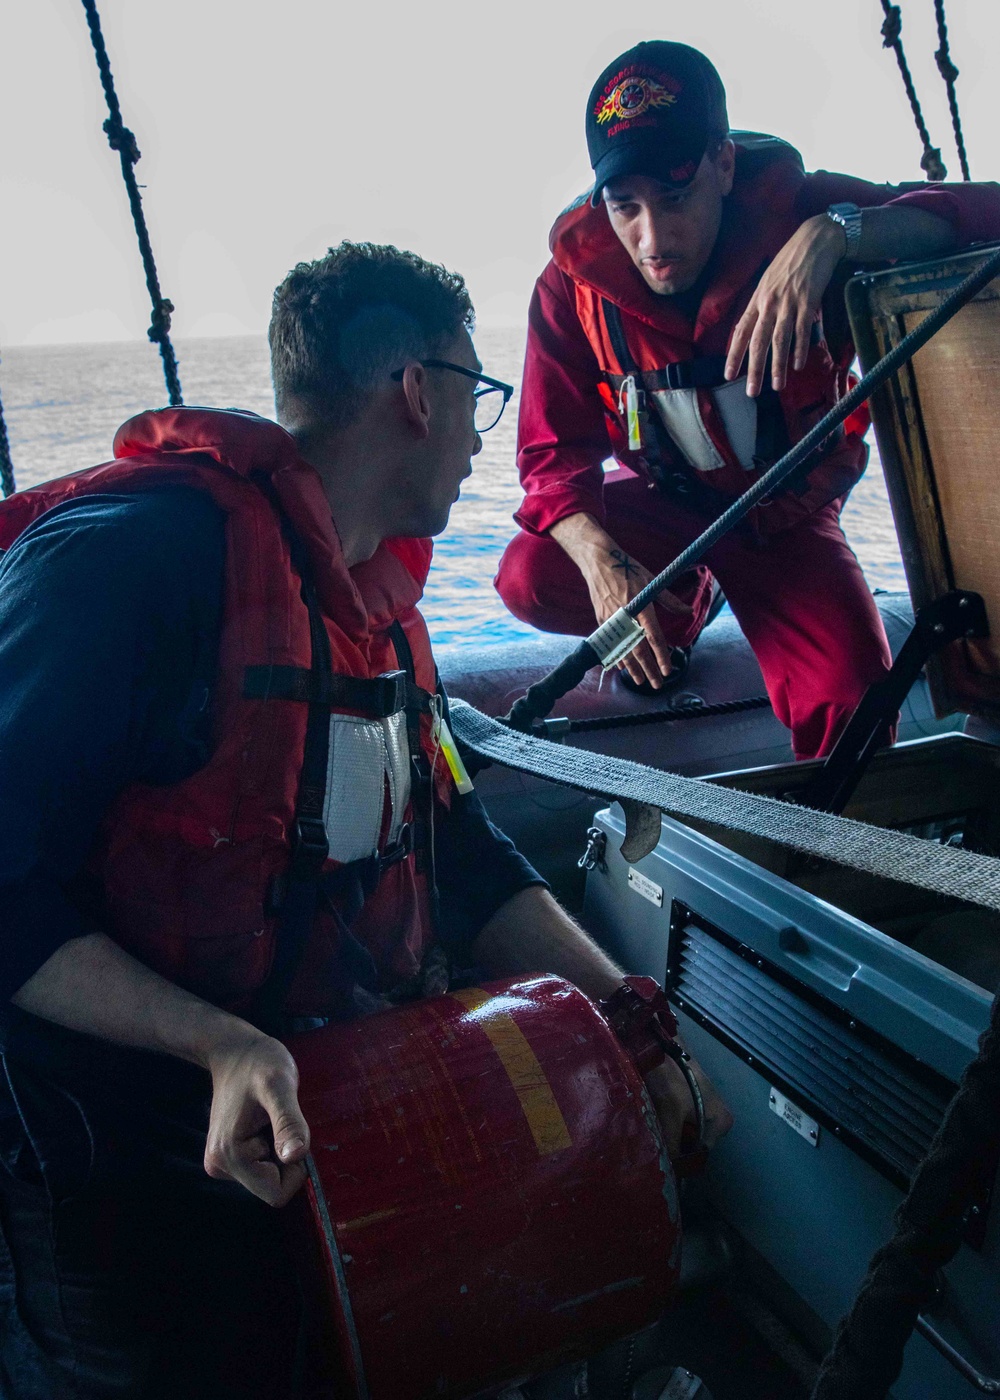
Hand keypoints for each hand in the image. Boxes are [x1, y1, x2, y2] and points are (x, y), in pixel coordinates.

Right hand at [204, 1029, 310, 1206]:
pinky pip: (261, 1167)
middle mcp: (219, 1165)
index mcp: (229, 1154)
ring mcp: (221, 1162)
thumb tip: (295, 1157)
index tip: (290, 1132)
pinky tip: (264, 1121)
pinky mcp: (228, 1156)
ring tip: (270, 1117)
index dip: (294, 1168)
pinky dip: (271, 1147)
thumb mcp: (280, 1085)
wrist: (236, 1051)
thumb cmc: (259, 1062)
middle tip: (279, 1119)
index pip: (276, 1193)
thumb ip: (288, 1122)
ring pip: (267, 1177)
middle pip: (271, 1186)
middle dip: (285, 1157)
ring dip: (278, 1151)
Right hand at [549, 514, 690, 688]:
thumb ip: (669, 600)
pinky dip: (617, 656)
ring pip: (623, 649)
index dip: (662, 655)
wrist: (600, 562)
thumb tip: (688, 610)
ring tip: (640, 681)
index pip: (654, 637)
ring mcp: (611, 620)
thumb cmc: (629, 569)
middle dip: (648, 668)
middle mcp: (626, 616)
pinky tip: (623, 667)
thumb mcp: (652, 581)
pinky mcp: (602, 620)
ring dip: (632, 668)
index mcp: (641, 606)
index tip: (668, 669)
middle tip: (657, 684)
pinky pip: (611, 643)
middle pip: (638, 649)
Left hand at [643, 1050, 733, 1158]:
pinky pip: (683, 1120)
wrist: (663, 1044)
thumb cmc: (672, 1077)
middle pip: (694, 1142)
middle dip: (675, 1144)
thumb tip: (668, 1168)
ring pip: (686, 1131)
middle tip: (655, 1144)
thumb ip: (671, 1143)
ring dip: (671, 1133)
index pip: (700, 1153)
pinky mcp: (694, 1100)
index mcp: (722, 1122)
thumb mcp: (670, 1113)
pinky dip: (670, 1121)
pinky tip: (657, 1117)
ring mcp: (707, 1108)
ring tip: (654, 1130)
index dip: (681, 1158)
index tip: (662, 1158)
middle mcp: (719, 1118)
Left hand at [725, 214, 845, 396]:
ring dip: (777, 366)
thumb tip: (756, 327)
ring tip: (776, 386)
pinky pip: (802, 330)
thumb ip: (762, 304)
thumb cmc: (792, 261)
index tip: (728, 375)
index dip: (733, 355)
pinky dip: (799, 349)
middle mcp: (769, 303)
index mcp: (757, 300)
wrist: (816, 239)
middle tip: (751, 392)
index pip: (740, 333)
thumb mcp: (769, 281)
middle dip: (754, 370)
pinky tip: (797, 365)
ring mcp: (789, 303)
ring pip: (779, 340)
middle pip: (757, 342)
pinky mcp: (808, 301)